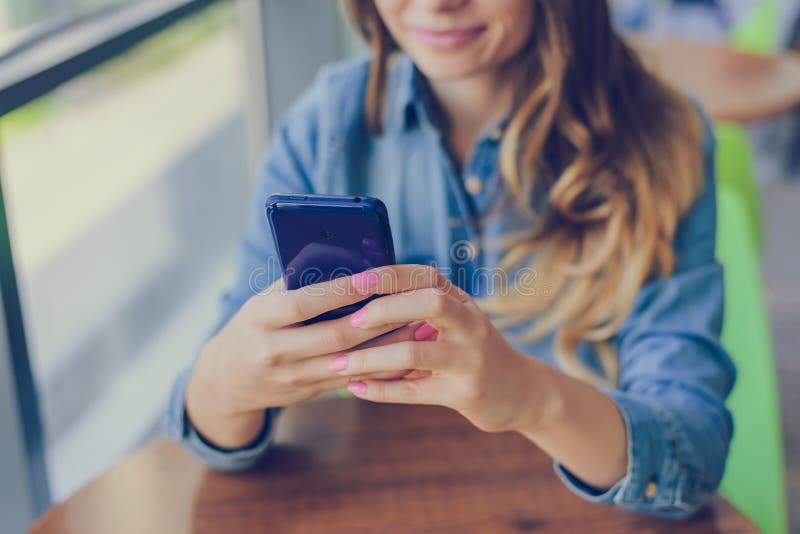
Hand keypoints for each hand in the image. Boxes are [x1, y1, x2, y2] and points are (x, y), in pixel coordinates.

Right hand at [185, 274, 418, 448]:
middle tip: (410, 302)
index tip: (373, 276)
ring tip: (420, 327)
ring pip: (351, 363)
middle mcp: (276, 351)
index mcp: (262, 320)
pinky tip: (408, 353)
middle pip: (335, 337)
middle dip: (377, 320)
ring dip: (389, 346)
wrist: (227, 380)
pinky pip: (354, 380)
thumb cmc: (252, 327)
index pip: (304, 304)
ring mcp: (294, 376)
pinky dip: (382, 367)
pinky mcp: (310, 390)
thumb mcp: (262, 301)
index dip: (340, 291)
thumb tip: (341, 255)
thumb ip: (297, 283)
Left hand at [328, 265, 552, 433]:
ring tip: (338, 364)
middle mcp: (470, 324)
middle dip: (385, 309)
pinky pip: (415, 392)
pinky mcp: (464, 394)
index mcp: (461, 301)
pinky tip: (356, 388)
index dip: (390, 276)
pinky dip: (381, 391)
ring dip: (371, 359)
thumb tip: (357, 300)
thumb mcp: (456, 322)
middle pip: (430, 303)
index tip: (355, 280)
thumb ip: (419, 310)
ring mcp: (470, 360)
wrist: (521, 393)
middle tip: (350, 323)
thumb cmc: (472, 352)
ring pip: (415, 353)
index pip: (425, 276)